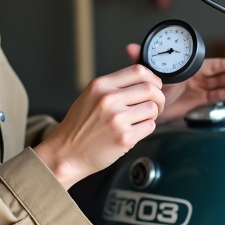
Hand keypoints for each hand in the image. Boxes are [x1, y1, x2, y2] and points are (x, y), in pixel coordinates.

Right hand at [34, 65, 164, 189]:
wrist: (66, 154)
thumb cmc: (79, 127)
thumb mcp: (90, 96)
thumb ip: (113, 86)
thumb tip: (143, 79)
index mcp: (101, 85)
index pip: (138, 70)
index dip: (153, 78)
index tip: (154, 86)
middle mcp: (109, 99)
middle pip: (150, 89)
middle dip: (158, 98)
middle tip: (155, 106)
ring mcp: (116, 119)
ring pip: (152, 108)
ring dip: (152, 115)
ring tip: (140, 121)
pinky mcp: (124, 138)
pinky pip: (150, 127)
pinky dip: (146, 129)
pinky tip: (133, 132)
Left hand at [125, 44, 224, 122]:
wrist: (145, 107)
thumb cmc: (146, 86)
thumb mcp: (146, 73)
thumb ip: (142, 60)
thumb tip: (131, 47)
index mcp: (186, 66)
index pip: (210, 62)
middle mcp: (194, 75)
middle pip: (220, 71)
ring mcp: (197, 87)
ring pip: (220, 83)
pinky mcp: (197, 99)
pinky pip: (216, 95)